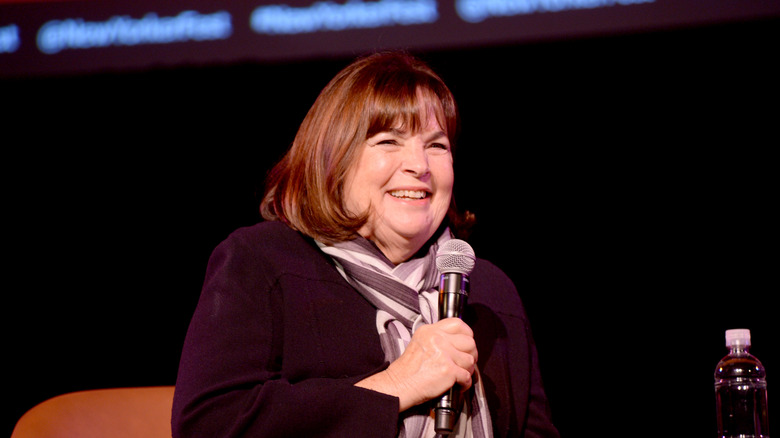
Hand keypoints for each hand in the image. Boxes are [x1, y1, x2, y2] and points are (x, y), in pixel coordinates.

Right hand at [355, 317, 476, 411]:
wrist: (399, 385)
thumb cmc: (409, 369)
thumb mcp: (420, 342)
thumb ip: (438, 338)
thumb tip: (459, 343)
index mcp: (430, 331)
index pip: (458, 324)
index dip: (467, 335)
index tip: (465, 345)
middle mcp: (437, 339)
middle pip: (469, 342)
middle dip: (470, 354)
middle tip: (463, 363)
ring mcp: (444, 354)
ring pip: (470, 360)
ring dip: (467, 370)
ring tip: (458, 375)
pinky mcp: (448, 370)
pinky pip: (467, 377)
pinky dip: (464, 384)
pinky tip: (456, 385)